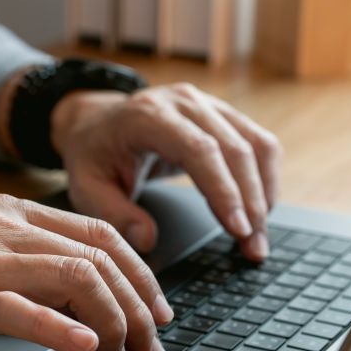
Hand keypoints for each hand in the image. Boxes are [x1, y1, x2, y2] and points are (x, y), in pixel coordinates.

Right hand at [0, 195, 173, 350]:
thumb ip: (25, 264)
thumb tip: (86, 300)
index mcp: (8, 214)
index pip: (100, 236)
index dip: (141, 276)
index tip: (157, 313)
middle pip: (100, 258)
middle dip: (139, 308)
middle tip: (150, 350)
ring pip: (76, 279)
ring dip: (114, 324)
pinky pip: (23, 310)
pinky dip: (62, 330)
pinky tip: (85, 348)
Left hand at [51, 83, 283, 260]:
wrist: (96, 121)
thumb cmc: (93, 154)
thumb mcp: (85, 186)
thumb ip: (112, 213)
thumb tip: (147, 239)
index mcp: (149, 116)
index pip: (200, 150)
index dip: (223, 189)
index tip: (237, 228)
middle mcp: (184, 103)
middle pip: (235, 149)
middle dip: (250, 202)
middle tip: (254, 246)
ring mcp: (208, 105)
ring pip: (256, 144)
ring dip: (265, 193)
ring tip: (259, 237)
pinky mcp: (223, 115)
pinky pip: (259, 143)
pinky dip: (266, 178)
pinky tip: (260, 210)